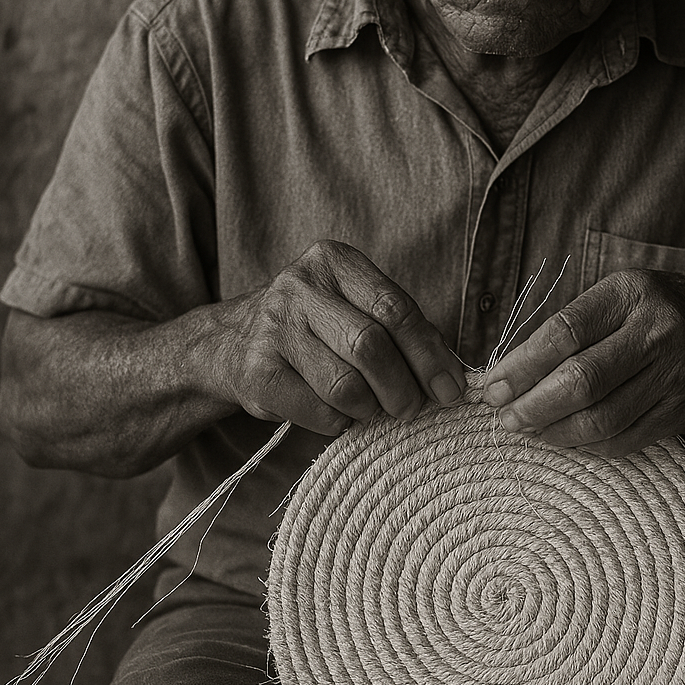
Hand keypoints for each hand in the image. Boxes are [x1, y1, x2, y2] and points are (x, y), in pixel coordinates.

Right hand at [206, 241, 464, 435]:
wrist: (232, 344)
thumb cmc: (316, 328)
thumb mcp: (354, 308)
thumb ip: (401, 328)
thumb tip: (452, 376)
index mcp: (334, 261)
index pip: (395, 307)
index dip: (429, 354)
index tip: (451, 389)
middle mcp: (299, 286)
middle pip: (371, 345)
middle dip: (403, 387)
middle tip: (411, 408)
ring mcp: (273, 328)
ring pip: (346, 385)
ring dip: (370, 408)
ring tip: (372, 408)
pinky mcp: (256, 372)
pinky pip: (319, 411)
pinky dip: (339, 422)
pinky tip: (337, 413)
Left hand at [481, 270, 684, 455]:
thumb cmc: (653, 314)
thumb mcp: (616, 297)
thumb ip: (568, 328)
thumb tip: (507, 374)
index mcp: (630, 294)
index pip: (565, 332)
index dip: (523, 366)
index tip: (492, 387)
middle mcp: (658, 332)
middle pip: (582, 381)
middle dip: (533, 406)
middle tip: (506, 418)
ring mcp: (675, 376)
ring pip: (601, 419)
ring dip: (554, 432)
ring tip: (530, 429)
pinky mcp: (683, 413)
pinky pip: (624, 440)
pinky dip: (586, 445)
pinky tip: (566, 438)